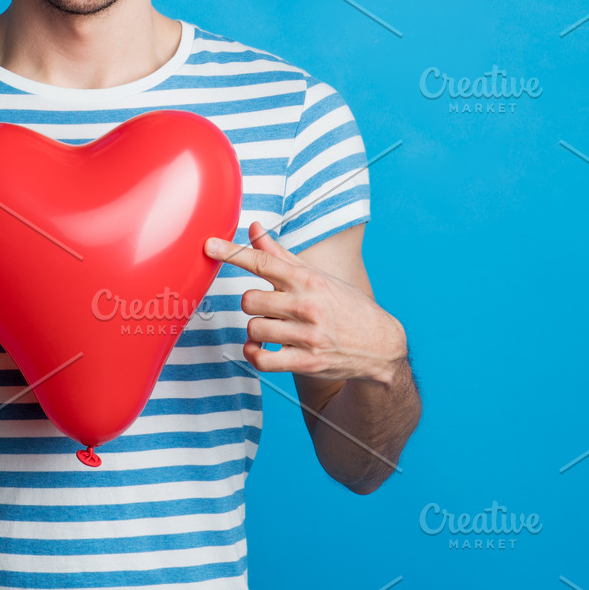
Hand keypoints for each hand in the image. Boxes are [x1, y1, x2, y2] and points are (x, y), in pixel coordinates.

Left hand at [205, 221, 408, 383]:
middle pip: (249, 299)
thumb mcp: (315, 276)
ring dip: (256, 330)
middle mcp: (307, 305)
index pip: (263, 262)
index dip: (232, 253)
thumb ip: (279, 254)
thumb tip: (252, 227)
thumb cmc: (344, 305)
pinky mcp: (307, 362)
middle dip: (252, 303)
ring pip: (254, 328)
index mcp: (308, 280)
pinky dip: (254, 354)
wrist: (380, 344)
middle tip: (267, 307)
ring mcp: (307, 335)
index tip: (208, 245)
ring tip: (271, 329)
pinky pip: (262, 359)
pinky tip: (259, 349)